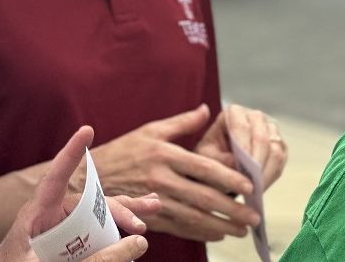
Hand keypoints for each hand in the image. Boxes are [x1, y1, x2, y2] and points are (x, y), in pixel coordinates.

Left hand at [0, 126, 158, 261]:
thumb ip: (96, 258)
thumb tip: (138, 244)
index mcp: (37, 214)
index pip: (55, 177)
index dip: (70, 154)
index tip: (87, 130)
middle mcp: (52, 216)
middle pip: (91, 202)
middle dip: (122, 203)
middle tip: (150, 208)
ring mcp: (62, 230)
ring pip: (98, 216)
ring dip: (126, 212)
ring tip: (154, 205)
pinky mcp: (68, 244)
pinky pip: (95, 234)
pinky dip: (116, 230)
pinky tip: (135, 229)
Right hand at [90, 104, 259, 242]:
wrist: (89, 178)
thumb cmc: (123, 151)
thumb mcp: (150, 131)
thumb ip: (182, 123)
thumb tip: (207, 110)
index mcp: (165, 155)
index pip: (203, 168)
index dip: (229, 177)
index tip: (250, 185)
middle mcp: (161, 179)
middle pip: (203, 197)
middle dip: (232, 208)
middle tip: (255, 214)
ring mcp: (154, 201)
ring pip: (194, 217)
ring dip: (221, 225)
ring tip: (242, 229)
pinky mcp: (149, 217)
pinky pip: (179, 228)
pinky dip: (200, 233)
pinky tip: (217, 234)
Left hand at [195, 104, 288, 192]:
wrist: (216, 168)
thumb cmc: (209, 159)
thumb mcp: (206, 160)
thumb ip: (221, 160)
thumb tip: (238, 164)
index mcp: (233, 113)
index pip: (241, 127)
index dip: (244, 148)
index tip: (244, 168)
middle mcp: (254, 117)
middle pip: (262, 137)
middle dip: (258, 162)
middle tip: (252, 184)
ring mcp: (269, 129)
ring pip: (275, 149)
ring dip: (266, 172)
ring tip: (255, 189)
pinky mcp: (278, 144)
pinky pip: (281, 160)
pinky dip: (272, 175)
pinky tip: (260, 186)